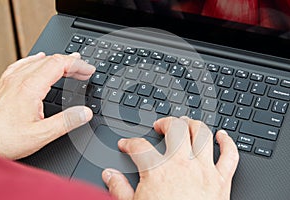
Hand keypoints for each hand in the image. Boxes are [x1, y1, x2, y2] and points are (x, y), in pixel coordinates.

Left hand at [0, 52, 94, 159]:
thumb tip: (85, 112)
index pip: (59, 65)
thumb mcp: (40, 135)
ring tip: (69, 64)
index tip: (89, 70)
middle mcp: (19, 79)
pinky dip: (36, 60)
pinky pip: (22, 64)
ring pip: (37, 60)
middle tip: (84, 70)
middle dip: (71, 63)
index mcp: (30, 87)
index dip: (78, 65)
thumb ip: (66, 122)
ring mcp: (10, 80)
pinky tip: (38, 59)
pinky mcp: (4, 84)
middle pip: (50, 60)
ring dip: (56, 61)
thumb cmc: (3, 139)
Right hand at [102, 117, 238, 199]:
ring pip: (203, 135)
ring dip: (194, 125)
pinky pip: (230, 156)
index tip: (126, 145)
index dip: (129, 143)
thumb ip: (118, 188)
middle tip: (160, 126)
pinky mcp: (222, 182)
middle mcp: (182, 166)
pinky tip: (222, 136)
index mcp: (157, 172)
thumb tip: (109, 175)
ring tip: (186, 124)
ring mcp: (204, 171)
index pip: (139, 146)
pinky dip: (227, 143)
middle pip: (176, 129)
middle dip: (166, 123)